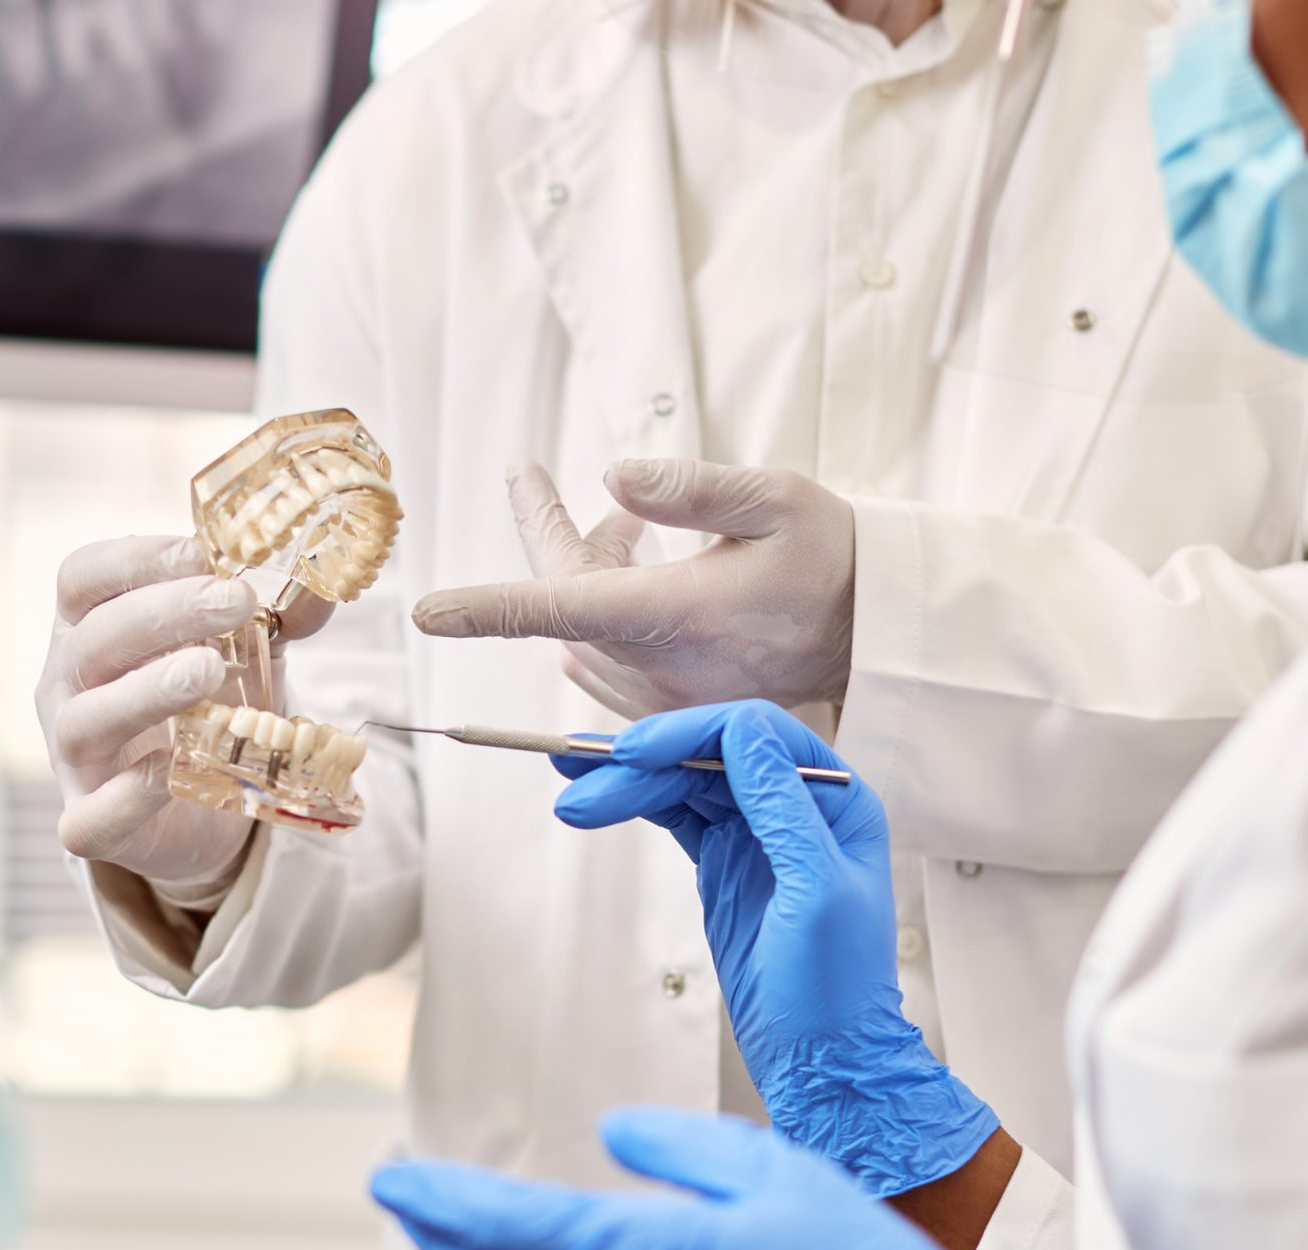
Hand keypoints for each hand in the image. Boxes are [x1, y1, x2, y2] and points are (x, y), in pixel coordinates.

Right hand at [36, 535, 329, 888]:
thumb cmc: (203, 713)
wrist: (197, 814)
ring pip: (86, 719)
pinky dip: (130, 794)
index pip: (83, 577)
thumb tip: (320, 588)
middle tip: (235, 601)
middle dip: (165, 613)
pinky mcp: (88, 823)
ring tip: (209, 669)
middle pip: (93, 639)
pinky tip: (172, 770)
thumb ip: (274, 621)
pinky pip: (91, 814)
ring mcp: (72, 757)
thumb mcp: (242, 657)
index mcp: (87, 629)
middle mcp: (66, 687)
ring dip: (146, 690)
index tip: (202, 554)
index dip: (136, 559)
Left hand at [409, 460, 856, 719]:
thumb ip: (692, 486)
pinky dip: (608, 614)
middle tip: (528, 476)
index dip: (486, 609)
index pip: (558, 608)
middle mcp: (659, 669)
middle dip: (547, 541)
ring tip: (627, 527)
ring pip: (581, 633)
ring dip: (585, 576)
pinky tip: (646, 573)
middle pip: (561, 608)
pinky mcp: (670, 715)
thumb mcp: (775, 498)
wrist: (878, 637)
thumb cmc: (831, 560)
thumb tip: (613, 475)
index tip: (428, 613)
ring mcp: (662, 700)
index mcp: (674, 616)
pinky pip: (607, 660)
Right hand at [553, 700, 994, 1196]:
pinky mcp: (723, 862)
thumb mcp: (815, 890)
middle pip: (708, 755)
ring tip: (570, 795)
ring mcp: (756, 833)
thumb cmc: (837, 987)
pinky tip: (595, 799)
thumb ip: (782, 806)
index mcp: (835, 802)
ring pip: (683, 784)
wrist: (823, 1061)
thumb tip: (744, 730)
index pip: (754, 736)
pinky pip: (674, 816)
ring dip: (626, 784)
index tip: (632, 754)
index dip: (689, 735)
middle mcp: (796, 806)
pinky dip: (635, 805)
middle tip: (581, 778)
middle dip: (643, 764)